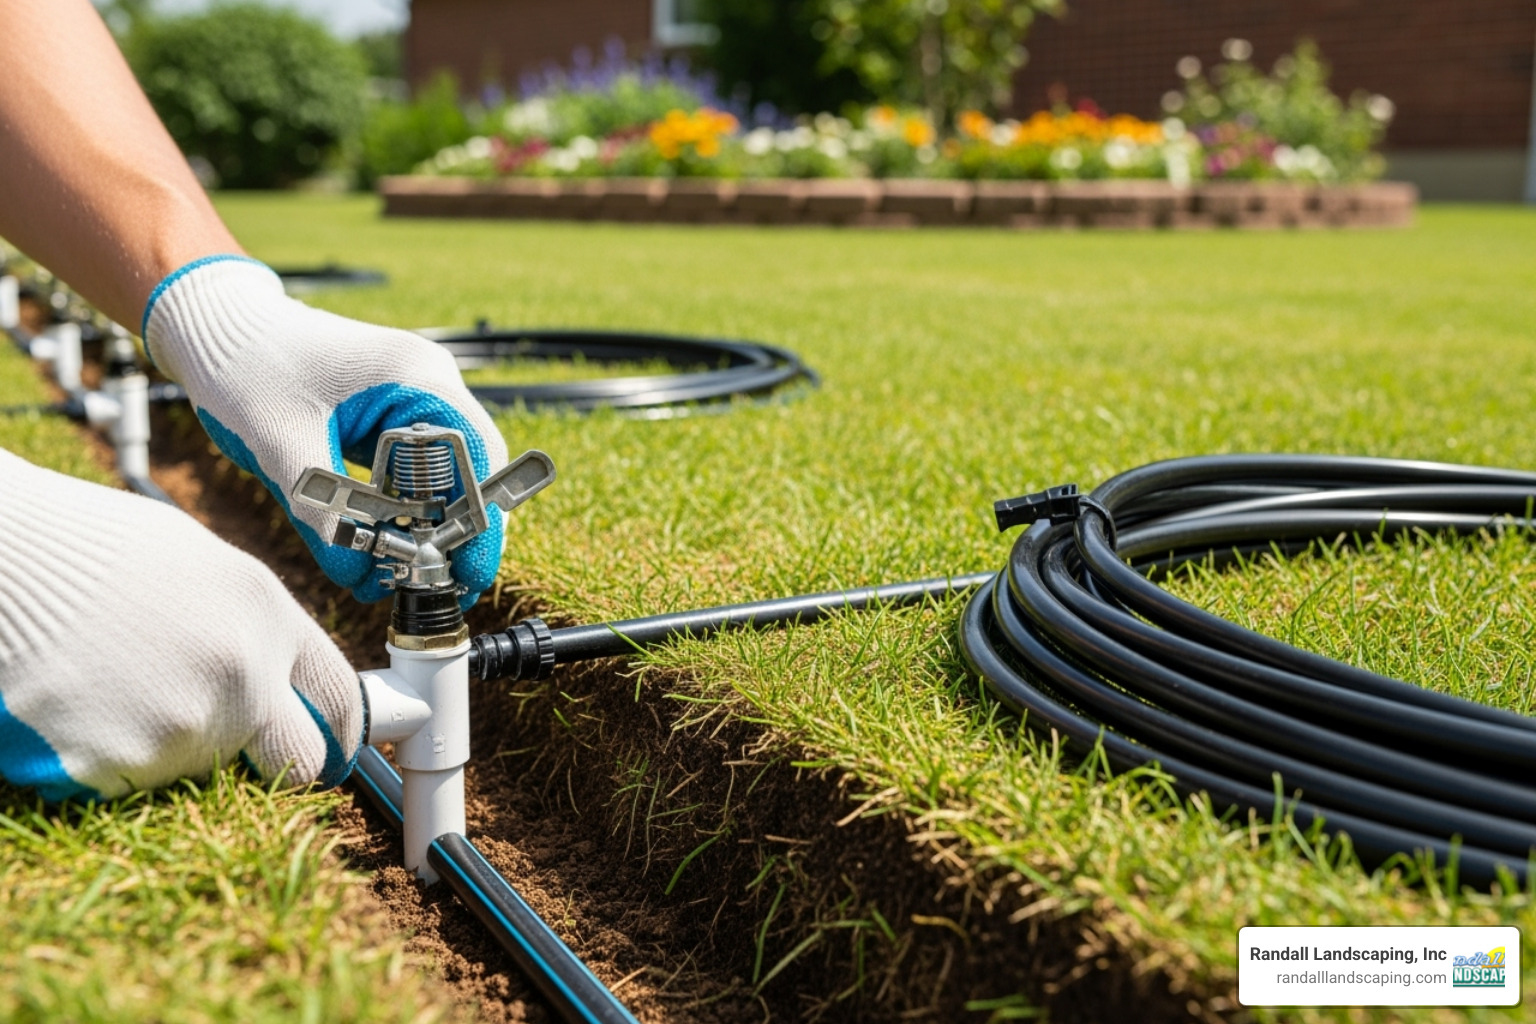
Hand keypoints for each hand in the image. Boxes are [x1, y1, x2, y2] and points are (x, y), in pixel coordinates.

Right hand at [0, 451, 361, 799]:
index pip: (341, 701)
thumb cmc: (94, 549)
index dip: (339, 734)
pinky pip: (133, 783)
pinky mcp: (117, 765)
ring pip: (203, 770)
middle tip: (225, 739)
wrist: (2, 557)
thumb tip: (286, 677)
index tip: (331, 750)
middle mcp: (243, 677)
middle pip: (296, 762)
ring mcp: (183, 726)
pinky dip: (112, 758)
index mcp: (269, 618)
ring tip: (118, 686)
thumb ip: (258, 626)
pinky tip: (82, 707)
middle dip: (273, 762)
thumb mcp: (205, 565)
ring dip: (173, 746)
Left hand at [143, 256, 508, 604]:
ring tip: (406, 575)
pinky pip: (414, 472)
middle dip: (457, 531)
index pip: (477, 454)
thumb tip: (355, 574)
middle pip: (471, 469)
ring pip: (445, 475)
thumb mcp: (280, 441)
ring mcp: (412, 398)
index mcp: (416, 376)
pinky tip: (384, 544)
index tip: (468, 569)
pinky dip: (405, 510)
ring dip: (430, 526)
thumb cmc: (246, 363)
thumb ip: (319, 510)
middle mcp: (427, 384)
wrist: (217, 325)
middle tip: (441, 585)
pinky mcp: (391, 416)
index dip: (480, 517)